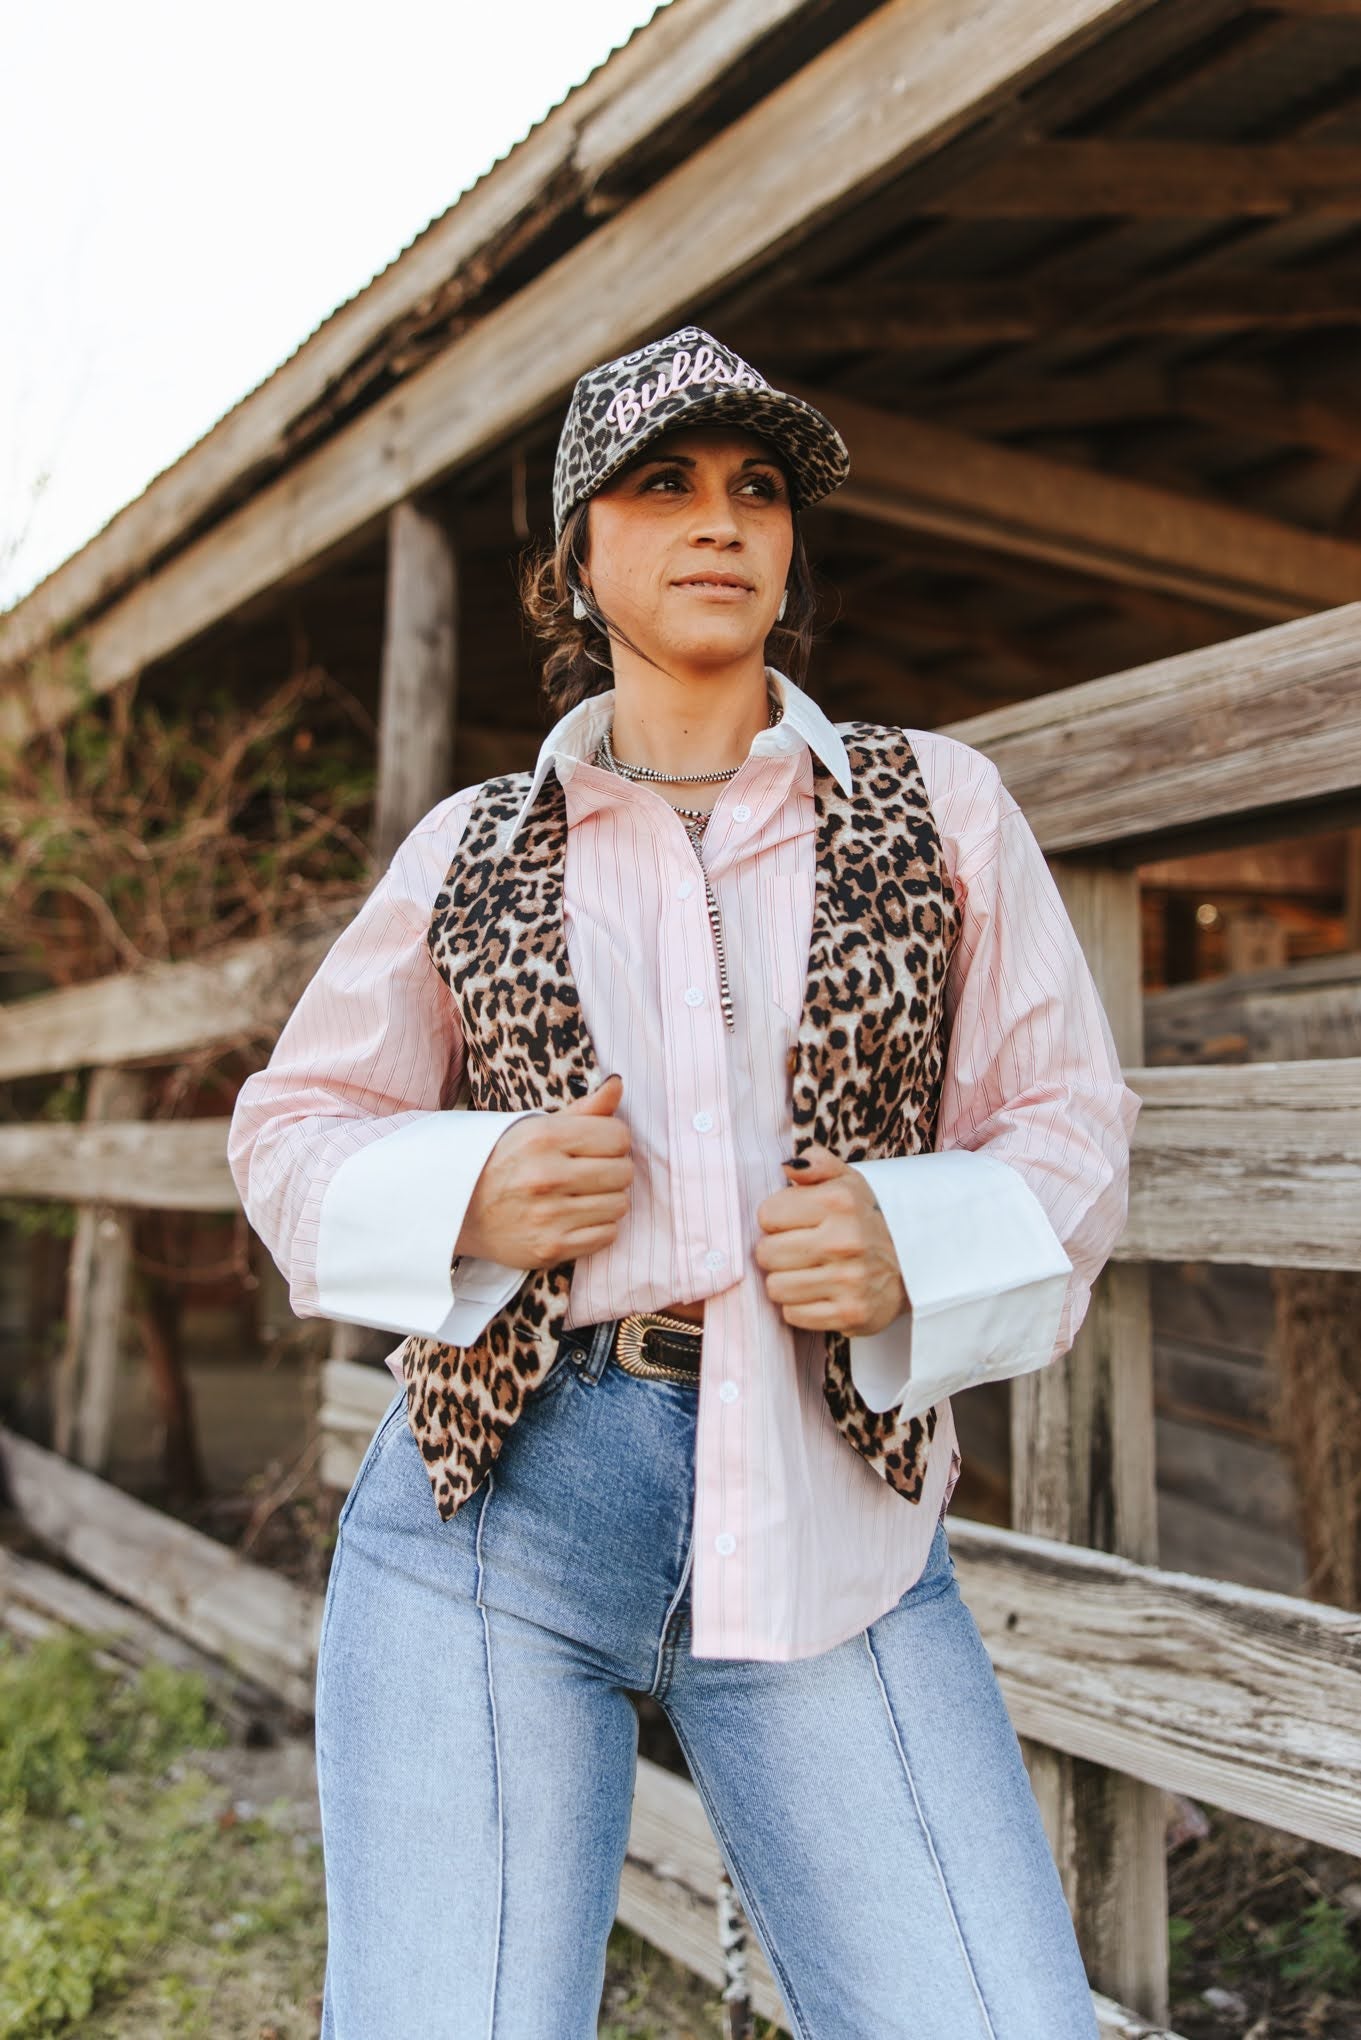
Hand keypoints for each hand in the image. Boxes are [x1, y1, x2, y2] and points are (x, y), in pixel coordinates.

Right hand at [455, 1072, 632, 1268]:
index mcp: (543, 1138)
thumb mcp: (534, 1126)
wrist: (456, 1210)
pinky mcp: (551, 1247)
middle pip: (623, 1171)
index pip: (618, 1136)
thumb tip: (617, 1085)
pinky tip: (577, 1217)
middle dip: (613, 1169)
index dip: (614, 1139)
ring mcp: (548, 1215)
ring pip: (620, 1204)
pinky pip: (608, 1235)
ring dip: (608, 1199)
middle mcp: (546, 1176)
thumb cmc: (501, 1162)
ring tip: (583, 1195)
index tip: (597, 1145)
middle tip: (591, 1171)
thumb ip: (583, 1109)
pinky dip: (599, 1227)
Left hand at [753, 1143, 907, 1335]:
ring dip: (786, 1281)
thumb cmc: (865, 1221)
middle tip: (800, 1250)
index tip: (794, 1223)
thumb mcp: (847, 1183)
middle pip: (766, 1253)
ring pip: (775, 1287)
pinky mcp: (850, 1314)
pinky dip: (800, 1307)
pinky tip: (819, 1293)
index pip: (767, 1214)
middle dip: (776, 1252)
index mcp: (840, 1202)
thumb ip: (816, 1164)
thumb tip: (788, 1166)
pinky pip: (793, 1315)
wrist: (911, 1266)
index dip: (776, 1219)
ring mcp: (850, 1280)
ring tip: (808, 1272)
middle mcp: (845, 1240)